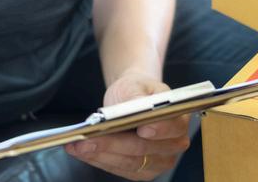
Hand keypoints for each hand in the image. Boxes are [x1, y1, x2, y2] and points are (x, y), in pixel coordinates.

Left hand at [65, 71, 191, 179]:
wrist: (132, 99)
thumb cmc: (137, 90)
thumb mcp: (136, 85)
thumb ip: (138, 96)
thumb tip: (138, 106)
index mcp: (180, 118)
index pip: (172, 127)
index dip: (158, 129)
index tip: (142, 129)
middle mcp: (174, 144)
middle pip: (144, 149)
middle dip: (113, 144)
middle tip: (87, 139)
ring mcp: (159, 161)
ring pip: (129, 162)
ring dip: (101, 155)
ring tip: (77, 145)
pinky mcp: (142, 171)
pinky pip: (119, 169)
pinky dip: (99, 160)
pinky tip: (82, 151)